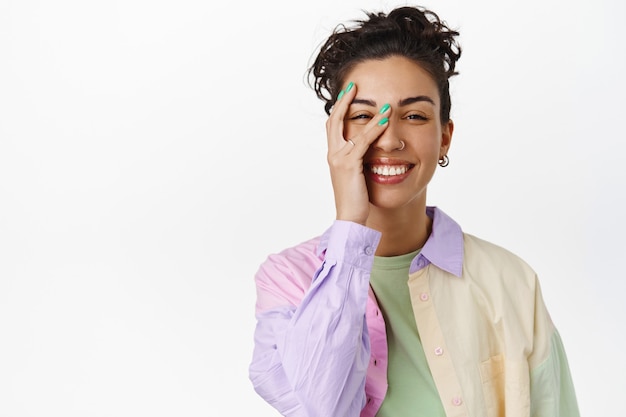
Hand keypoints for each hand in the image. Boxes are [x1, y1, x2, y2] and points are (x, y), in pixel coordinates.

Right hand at [326, 82, 390, 224]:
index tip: (349, 94)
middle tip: (354, 86)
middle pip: (334, 120)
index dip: (340, 109)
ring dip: (367, 113)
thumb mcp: (357, 175)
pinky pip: (362, 142)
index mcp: (334, 155)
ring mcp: (339, 158)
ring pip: (350, 128)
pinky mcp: (349, 164)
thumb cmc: (357, 199)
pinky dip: (374, 129)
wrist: (351, 217)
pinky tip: (385, 120)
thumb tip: (371, 149)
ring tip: (382, 102)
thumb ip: (360, 159)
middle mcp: (333, 154)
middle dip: (344, 102)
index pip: (333, 126)